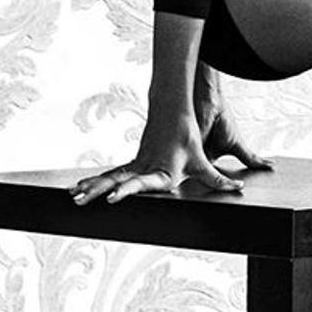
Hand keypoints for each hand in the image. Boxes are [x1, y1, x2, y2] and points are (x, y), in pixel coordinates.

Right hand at [68, 105, 244, 205]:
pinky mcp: (132, 163)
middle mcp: (145, 168)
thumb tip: (237, 190)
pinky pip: (111, 174)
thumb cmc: (187, 138)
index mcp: (161, 171)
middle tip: (81, 200)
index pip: (142, 183)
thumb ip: (217, 179)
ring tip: (74, 197)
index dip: (128, 191)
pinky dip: (95, 181)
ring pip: (110, 177)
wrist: (173, 112)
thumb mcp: (202, 162)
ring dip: (91, 186)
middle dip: (99, 191)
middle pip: (117, 181)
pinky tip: (80, 188)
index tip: (113, 197)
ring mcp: (136, 164)